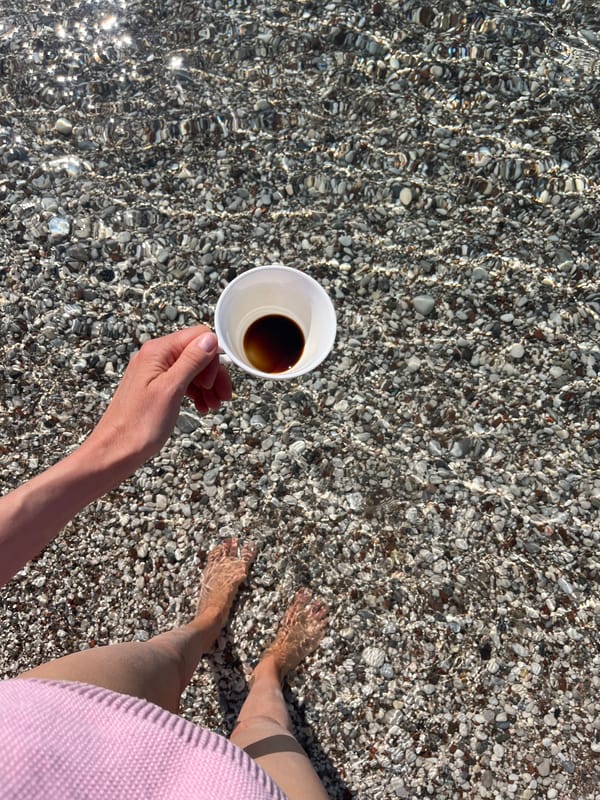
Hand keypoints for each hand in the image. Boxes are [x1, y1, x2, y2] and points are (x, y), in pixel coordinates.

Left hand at [89, 326, 231, 465]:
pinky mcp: (155, 387)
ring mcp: (154, 372)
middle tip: (222, 396)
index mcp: (157, 352)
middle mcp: (155, 357)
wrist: (116, 450)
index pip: (198, 337)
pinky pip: (182, 382)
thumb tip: (210, 339)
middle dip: (213, 374)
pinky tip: (201, 406)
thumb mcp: (171, 389)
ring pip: (192, 369)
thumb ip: (191, 361)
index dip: (213, 358)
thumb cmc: (138, 424)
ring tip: (213, 405)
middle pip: (197, 353)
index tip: (215, 381)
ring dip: (207, 386)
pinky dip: (196, 392)